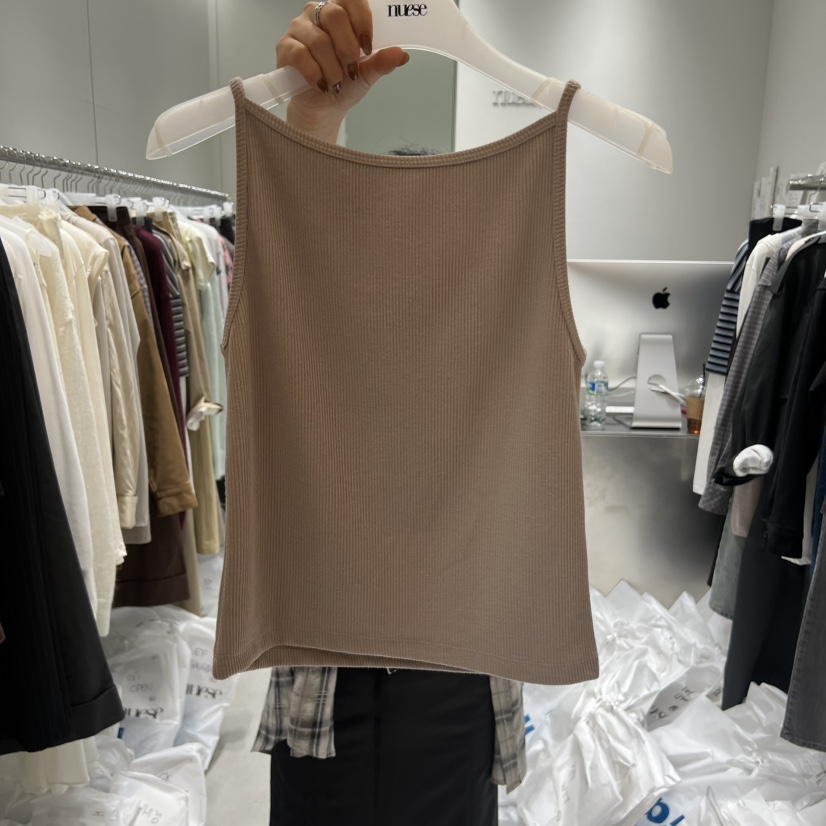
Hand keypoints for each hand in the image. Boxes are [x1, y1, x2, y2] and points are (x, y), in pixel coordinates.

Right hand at [278, 0, 409, 141]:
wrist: (324, 107)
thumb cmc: (344, 83)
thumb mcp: (367, 73)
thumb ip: (382, 62)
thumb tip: (401, 55)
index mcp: (339, 13)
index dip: (361, 20)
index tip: (367, 46)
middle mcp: (316, 14)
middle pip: (334, 15)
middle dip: (347, 48)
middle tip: (351, 70)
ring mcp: (299, 29)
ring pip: (319, 40)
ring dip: (332, 68)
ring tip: (337, 83)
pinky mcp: (285, 48)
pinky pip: (300, 55)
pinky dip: (315, 73)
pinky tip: (321, 85)